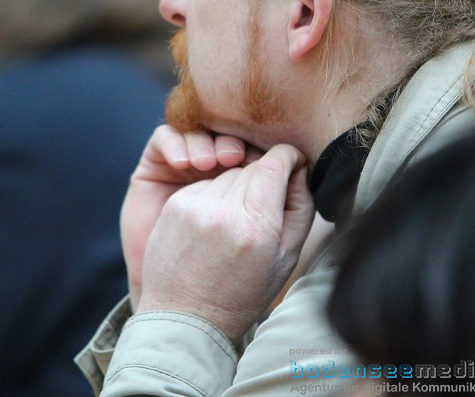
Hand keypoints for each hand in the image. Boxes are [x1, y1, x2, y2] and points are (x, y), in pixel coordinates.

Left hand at [135, 145, 315, 342]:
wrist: (186, 317)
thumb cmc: (243, 292)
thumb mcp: (286, 256)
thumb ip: (300, 206)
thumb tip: (298, 167)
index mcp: (255, 225)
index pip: (275, 161)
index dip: (288, 157)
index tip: (292, 165)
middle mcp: (222, 210)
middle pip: (253, 165)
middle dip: (264, 177)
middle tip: (265, 207)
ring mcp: (194, 206)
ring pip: (228, 173)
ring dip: (238, 187)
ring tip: (237, 222)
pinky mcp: (174, 205)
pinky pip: (204, 184)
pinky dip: (214, 196)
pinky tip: (214, 225)